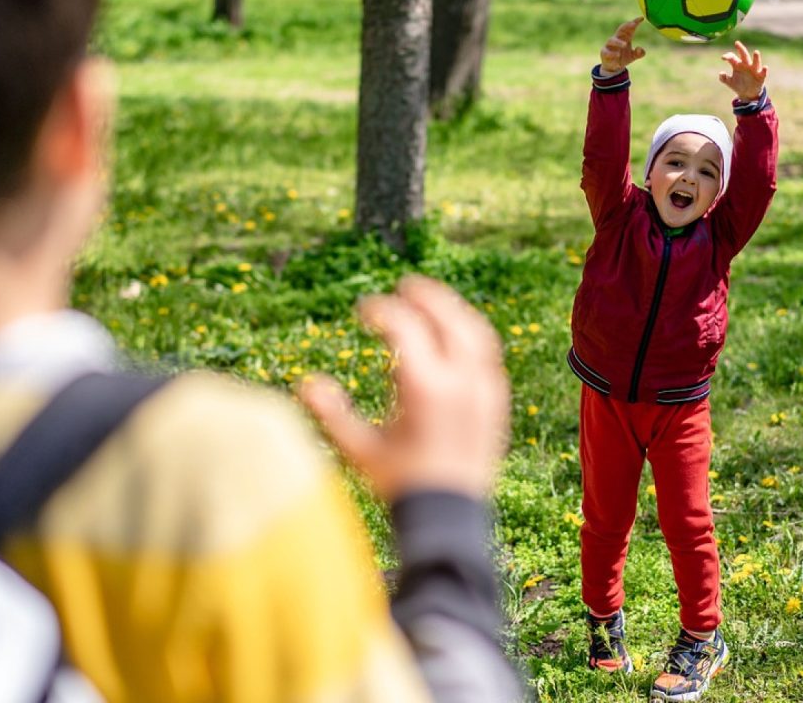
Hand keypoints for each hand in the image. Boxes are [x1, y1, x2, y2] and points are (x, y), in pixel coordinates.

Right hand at [299, 276, 509, 501]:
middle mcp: (461, 382)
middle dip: (425, 296)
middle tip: (404, 286)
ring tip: (432, 302)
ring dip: (452, 310)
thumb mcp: (360, 450)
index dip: (381, 310)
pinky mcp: (497, 401)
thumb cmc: (402, 485)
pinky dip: (470, 334)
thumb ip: (332, 414)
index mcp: (425, 387)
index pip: (405, 326)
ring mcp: (485, 390)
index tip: (363, 310)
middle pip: (447, 317)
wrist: (451, 517)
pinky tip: (455, 335)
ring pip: (475, 331)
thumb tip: (305, 382)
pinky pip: (488, 354)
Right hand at [600, 19, 646, 73]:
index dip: (635, 22)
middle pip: (620, 30)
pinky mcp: (604, 53)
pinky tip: (618, 58)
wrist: (613, 68)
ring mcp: (609, 45)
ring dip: (618, 42)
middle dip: (626, 26)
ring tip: (625, 44)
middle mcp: (617, 39)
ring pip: (612, 40)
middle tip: (633, 24)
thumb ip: (639, 53)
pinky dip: (612, 55)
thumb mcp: (633, 56)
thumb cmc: (623, 58)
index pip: (629, 28)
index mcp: (625, 37)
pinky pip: (607, 52)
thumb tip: (640, 49)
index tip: (641, 18)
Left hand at [718, 41, 767, 100]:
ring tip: (756, 52)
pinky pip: (763, 73)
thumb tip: (721, 73)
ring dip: (756, 58)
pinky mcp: (761, 76)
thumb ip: (724, 78)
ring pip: (755, 62)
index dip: (728, 56)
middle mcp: (746, 65)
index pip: (732, 58)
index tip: (723, 58)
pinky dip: (764, 70)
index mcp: (738, 65)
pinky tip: (765, 67)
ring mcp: (754, 70)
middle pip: (744, 55)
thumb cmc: (738, 85)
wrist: (747, 94)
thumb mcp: (730, 82)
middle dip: (741, 49)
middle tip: (737, 43)